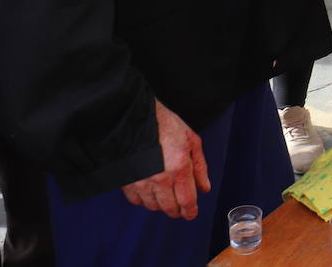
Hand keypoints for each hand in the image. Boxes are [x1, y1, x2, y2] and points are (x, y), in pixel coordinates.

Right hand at [121, 101, 209, 219]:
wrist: (136, 117)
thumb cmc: (166, 124)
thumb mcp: (191, 140)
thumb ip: (200, 167)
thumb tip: (205, 189)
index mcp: (180, 167)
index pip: (187, 201)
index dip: (190, 211)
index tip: (190, 214)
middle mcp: (161, 177)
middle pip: (170, 207)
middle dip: (177, 210)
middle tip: (180, 207)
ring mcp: (142, 180)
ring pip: (153, 206)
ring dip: (161, 205)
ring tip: (165, 195)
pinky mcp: (127, 181)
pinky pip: (136, 201)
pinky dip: (144, 200)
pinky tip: (150, 191)